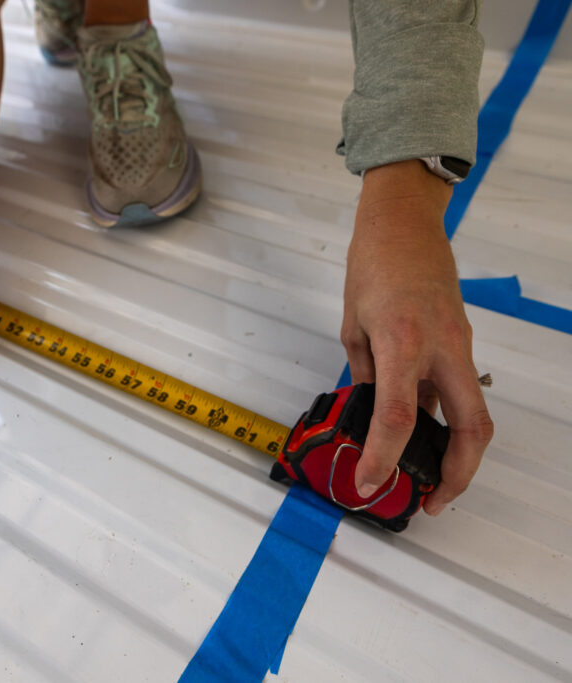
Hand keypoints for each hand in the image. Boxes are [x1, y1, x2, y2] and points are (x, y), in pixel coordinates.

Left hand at [342, 160, 492, 515]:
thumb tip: (369, 415)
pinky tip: (421, 434)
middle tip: (432, 500)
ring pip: (474, 414)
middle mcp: (441, 348)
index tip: (369, 483)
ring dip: (456, 452)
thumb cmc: (374, 264)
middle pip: (470, 429)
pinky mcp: (462, 344)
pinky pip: (460, 391)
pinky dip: (446, 419)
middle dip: (457, 475)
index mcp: (402, 342)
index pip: (399, 417)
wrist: (404, 225)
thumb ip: (364, 376)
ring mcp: (459, 346)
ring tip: (426, 476)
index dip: (384, 458)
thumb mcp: (352, 327)